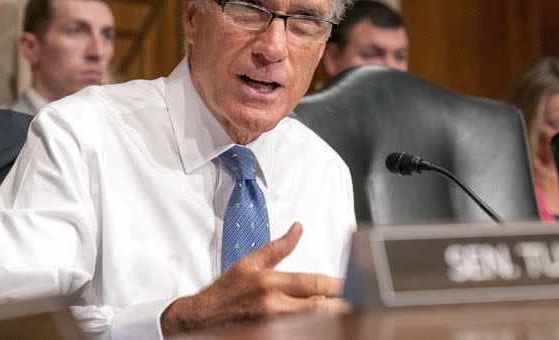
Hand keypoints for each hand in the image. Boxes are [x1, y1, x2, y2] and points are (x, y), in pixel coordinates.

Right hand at [160, 222, 348, 335]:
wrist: (199, 318)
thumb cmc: (224, 292)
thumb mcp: (250, 263)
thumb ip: (279, 247)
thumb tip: (297, 229)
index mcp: (271, 282)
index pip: (315, 282)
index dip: (339, 285)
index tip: (354, 285)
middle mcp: (274, 305)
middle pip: (320, 307)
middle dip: (342, 305)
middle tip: (359, 303)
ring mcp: (272, 327)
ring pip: (313, 323)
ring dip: (330, 319)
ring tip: (347, 315)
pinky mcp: (268, 338)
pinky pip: (298, 333)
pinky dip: (312, 328)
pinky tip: (320, 325)